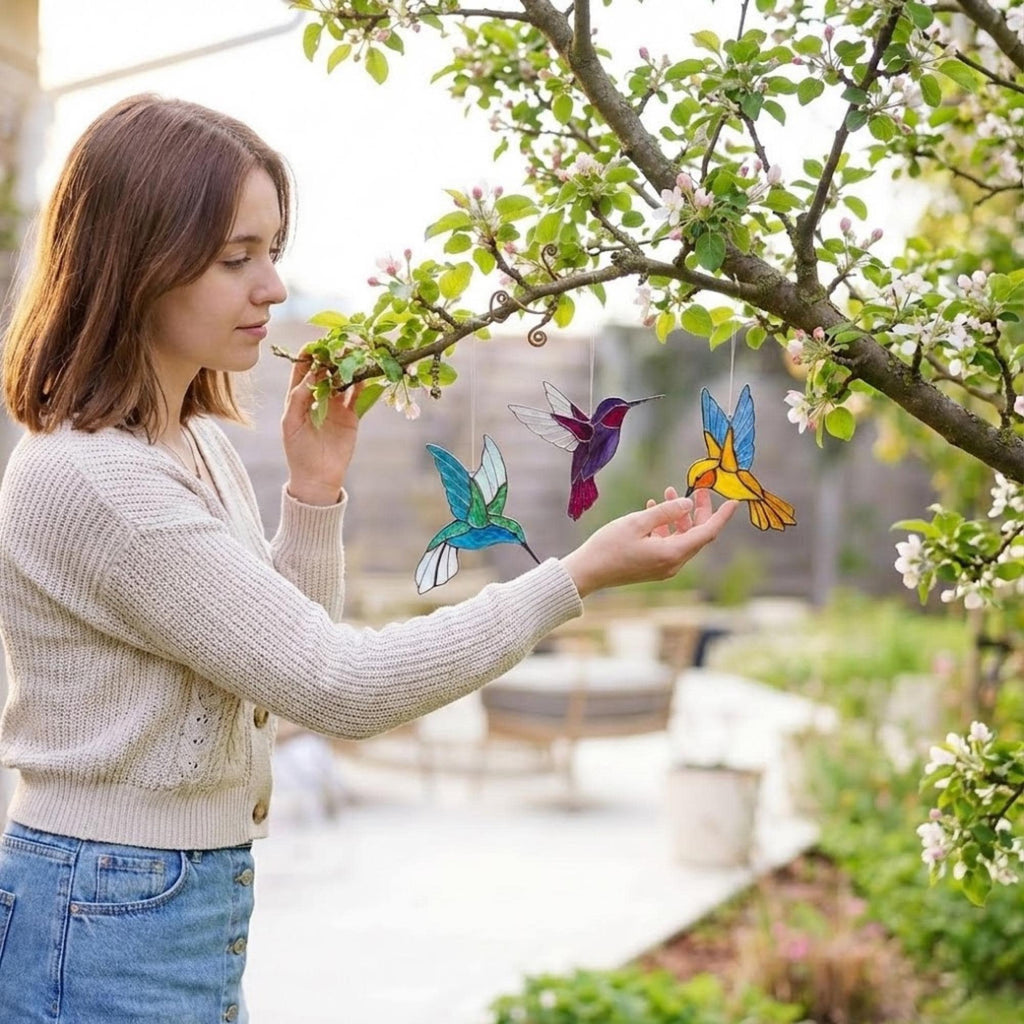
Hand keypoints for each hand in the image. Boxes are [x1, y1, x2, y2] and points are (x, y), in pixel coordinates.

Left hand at [281, 356, 361, 505]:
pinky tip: (365, 373)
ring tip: (354, 355)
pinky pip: (357, 396)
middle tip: (339, 345)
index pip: (303, 370)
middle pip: (325, 371)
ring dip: (348, 368)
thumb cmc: (298, 451)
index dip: (308, 356)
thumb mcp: (292, 423)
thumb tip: (311, 374)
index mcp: (299, 397)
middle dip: (331, 357)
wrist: (317, 477)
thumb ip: (299, 398)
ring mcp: (336, 406)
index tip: (315, 344)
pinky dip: (362, 384)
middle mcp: (318, 397)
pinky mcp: (351, 416)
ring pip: (343, 380)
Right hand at [560, 488, 737, 598]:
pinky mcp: (652, 567)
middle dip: (698, 510)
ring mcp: (663, 567)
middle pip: (697, 535)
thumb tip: (688, 503)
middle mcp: (672, 563)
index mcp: (672, 554)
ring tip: (667, 492)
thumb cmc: (608, 546)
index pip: (707, 532)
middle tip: (698, 489)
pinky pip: (668, 544)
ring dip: (679, 516)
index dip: (721, 516)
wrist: (587, 573)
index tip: (734, 501)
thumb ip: (666, 512)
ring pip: (682, 538)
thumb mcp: (637, 522)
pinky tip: (654, 509)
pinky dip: (667, 526)